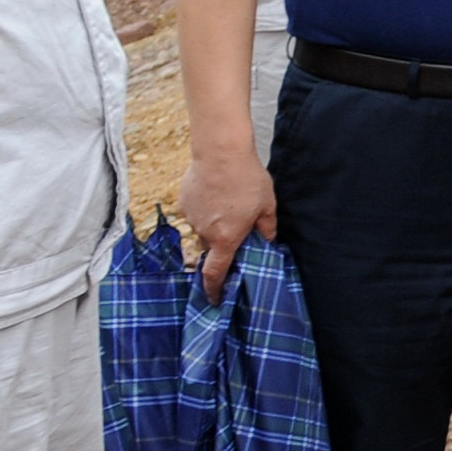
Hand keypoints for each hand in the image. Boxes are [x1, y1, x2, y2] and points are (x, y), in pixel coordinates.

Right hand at [178, 144, 276, 300]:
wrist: (221, 152)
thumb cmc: (248, 179)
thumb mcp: (267, 205)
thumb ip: (266, 228)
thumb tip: (267, 242)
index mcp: (226, 238)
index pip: (215, 273)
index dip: (214, 289)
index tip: (214, 298)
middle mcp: (204, 232)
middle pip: (213, 247)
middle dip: (223, 241)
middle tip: (237, 224)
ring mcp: (191, 217)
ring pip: (204, 228)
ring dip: (215, 221)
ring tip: (229, 199)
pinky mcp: (184, 202)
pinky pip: (196, 212)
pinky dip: (206, 207)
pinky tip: (217, 190)